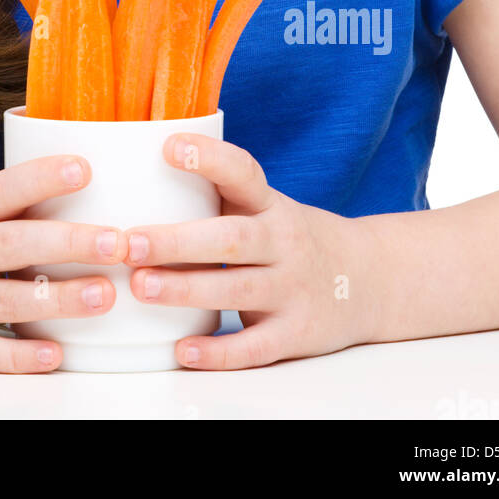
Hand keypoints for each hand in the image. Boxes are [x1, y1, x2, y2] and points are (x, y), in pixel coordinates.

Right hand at [0, 153, 127, 372]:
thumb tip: (66, 201)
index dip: (40, 177)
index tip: (84, 166)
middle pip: (11, 246)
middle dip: (68, 243)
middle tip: (117, 240)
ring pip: (4, 302)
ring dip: (58, 300)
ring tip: (105, 294)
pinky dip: (18, 356)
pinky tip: (57, 353)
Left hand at [122, 135, 376, 368]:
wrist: (368, 281)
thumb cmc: (288, 238)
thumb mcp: (264, 208)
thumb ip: (215, 197)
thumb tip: (132, 179)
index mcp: (270, 205)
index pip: (243, 173)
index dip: (208, 158)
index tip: (168, 147)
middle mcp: (284, 243)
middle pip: (231, 238)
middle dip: (177, 240)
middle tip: (129, 242)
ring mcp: (293, 289)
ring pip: (237, 289)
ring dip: (186, 289)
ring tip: (140, 287)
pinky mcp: (296, 334)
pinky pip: (255, 346)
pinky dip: (218, 351)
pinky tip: (182, 348)